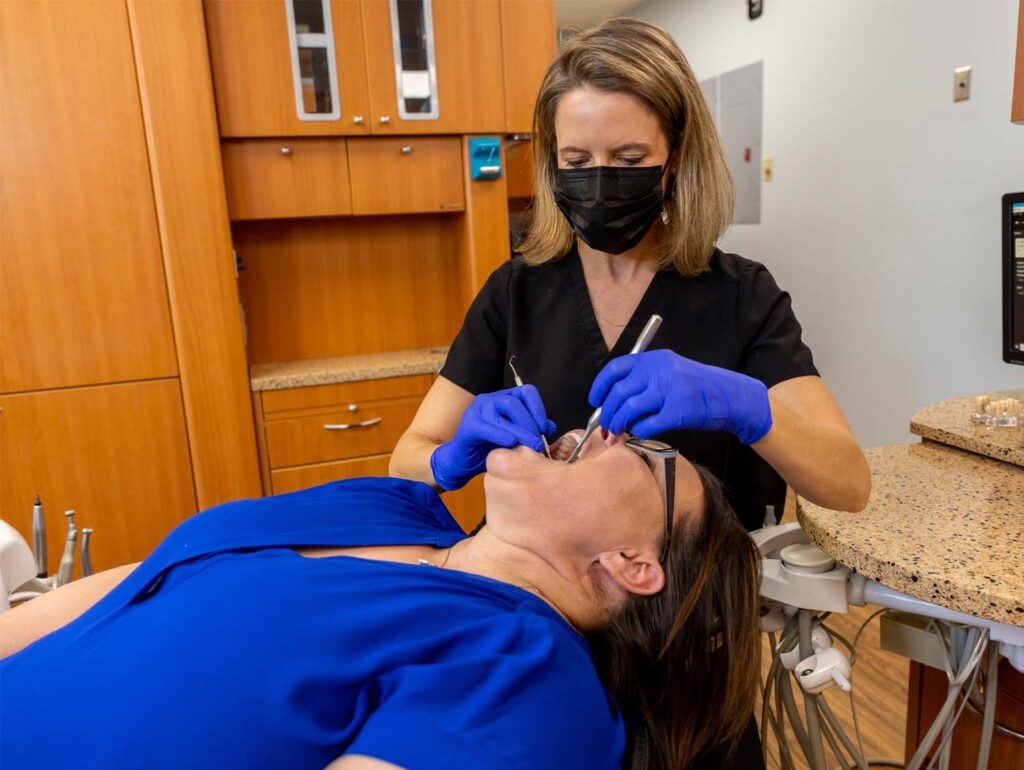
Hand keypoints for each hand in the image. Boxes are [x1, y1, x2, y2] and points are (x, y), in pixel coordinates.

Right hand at [430, 386, 554, 490]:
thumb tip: (551, 426)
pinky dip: (501, 434)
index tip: (545, 429)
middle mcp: (490, 400)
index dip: (538, 408)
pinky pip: (487, 426)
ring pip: (503, 412)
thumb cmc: (491, 449)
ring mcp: (477, 410)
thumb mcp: (516, 439)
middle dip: (530, 423)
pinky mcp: (468, 425)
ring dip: (520, 431)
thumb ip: (532, 430)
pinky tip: (511, 443)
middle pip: (515, 402)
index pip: (526, 392)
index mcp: (504, 399)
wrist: (463, 463)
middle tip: (538, 442)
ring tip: (531, 446)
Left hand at [589, 350, 771, 443]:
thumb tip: (611, 401)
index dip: (600, 387)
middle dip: (607, 412)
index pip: (616, 369)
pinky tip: (638, 433)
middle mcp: (661, 371)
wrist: (730, 396)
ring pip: (630, 408)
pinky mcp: (680, 411)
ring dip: (619, 423)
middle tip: (605, 424)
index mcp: (654, 359)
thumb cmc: (696, 388)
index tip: (595, 402)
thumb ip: (643, 381)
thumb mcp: (669, 372)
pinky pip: (648, 423)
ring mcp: (671, 390)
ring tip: (617, 431)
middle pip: (620, 392)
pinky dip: (638, 431)